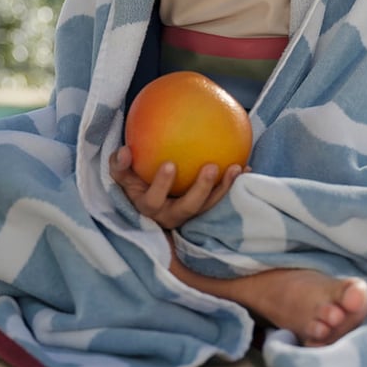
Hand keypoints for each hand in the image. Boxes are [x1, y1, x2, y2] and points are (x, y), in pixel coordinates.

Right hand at [108, 145, 245, 229]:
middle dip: (201, 189)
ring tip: (237, 167)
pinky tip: (247, 167)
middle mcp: (170, 216)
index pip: (154, 199)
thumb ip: (119, 164)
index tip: (170, 164)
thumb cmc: (133, 181)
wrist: (146, 199)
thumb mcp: (121, 175)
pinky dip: (233, 185)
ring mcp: (188, 215)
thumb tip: (124, 150)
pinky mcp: (203, 211)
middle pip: (188, 208)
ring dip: (224, 188)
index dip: (162, 184)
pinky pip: (220, 199)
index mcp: (148, 207)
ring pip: (208, 206)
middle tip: (212, 166)